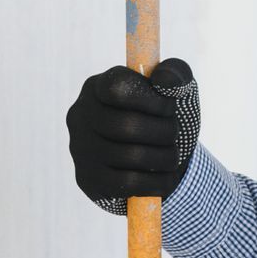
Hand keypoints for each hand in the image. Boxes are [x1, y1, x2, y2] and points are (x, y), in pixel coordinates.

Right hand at [66, 58, 200, 215]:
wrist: (157, 162)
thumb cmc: (163, 120)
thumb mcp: (176, 92)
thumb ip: (177, 74)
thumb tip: (164, 80)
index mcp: (98, 85)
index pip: (119, 87)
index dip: (152, 100)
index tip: (170, 108)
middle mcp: (80, 114)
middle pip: (126, 125)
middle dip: (164, 132)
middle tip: (174, 135)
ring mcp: (80, 148)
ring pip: (130, 156)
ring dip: (165, 158)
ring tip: (172, 157)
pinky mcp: (87, 179)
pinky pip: (127, 183)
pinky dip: (156, 182)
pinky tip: (166, 178)